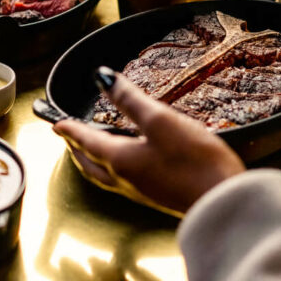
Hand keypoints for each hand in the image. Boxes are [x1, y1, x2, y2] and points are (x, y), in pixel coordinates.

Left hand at [53, 68, 244, 214]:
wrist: (224, 201)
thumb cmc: (194, 161)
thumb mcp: (161, 121)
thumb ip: (130, 99)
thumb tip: (103, 78)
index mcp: (120, 160)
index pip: (87, 140)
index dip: (70, 129)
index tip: (56, 123)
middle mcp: (126, 179)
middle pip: (90, 163)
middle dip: (76, 148)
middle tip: (67, 137)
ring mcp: (142, 190)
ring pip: (105, 174)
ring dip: (92, 160)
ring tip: (91, 149)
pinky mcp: (159, 195)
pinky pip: (123, 180)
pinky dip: (112, 168)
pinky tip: (128, 162)